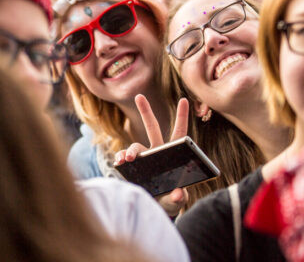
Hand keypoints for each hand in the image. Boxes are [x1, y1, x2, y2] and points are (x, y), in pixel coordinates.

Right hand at [114, 95, 189, 215]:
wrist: (154, 207)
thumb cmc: (169, 200)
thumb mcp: (175, 202)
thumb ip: (178, 199)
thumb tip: (179, 194)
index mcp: (172, 155)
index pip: (179, 134)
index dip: (181, 117)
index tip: (184, 100)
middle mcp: (157, 152)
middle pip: (152, 128)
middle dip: (146, 111)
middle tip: (139, 96)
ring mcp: (143, 158)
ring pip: (136, 146)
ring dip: (131, 150)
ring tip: (128, 158)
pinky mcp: (132, 166)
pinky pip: (124, 158)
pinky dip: (120, 158)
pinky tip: (119, 162)